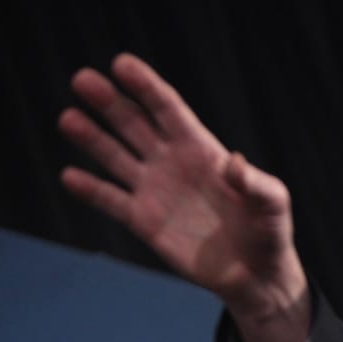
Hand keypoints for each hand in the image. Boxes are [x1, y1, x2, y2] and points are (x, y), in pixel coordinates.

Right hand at [59, 53, 308, 341]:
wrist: (257, 276)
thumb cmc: (271, 234)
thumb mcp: (274, 205)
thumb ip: (257, 184)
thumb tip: (234, 164)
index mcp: (202, 150)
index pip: (168, 110)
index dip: (146, 86)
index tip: (121, 64)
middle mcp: (172, 163)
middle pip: (134, 124)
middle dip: (110, 101)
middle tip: (83, 80)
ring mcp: (155, 190)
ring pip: (115, 156)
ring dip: (91, 137)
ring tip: (69, 119)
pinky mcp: (144, 221)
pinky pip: (112, 201)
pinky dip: (91, 190)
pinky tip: (70, 177)